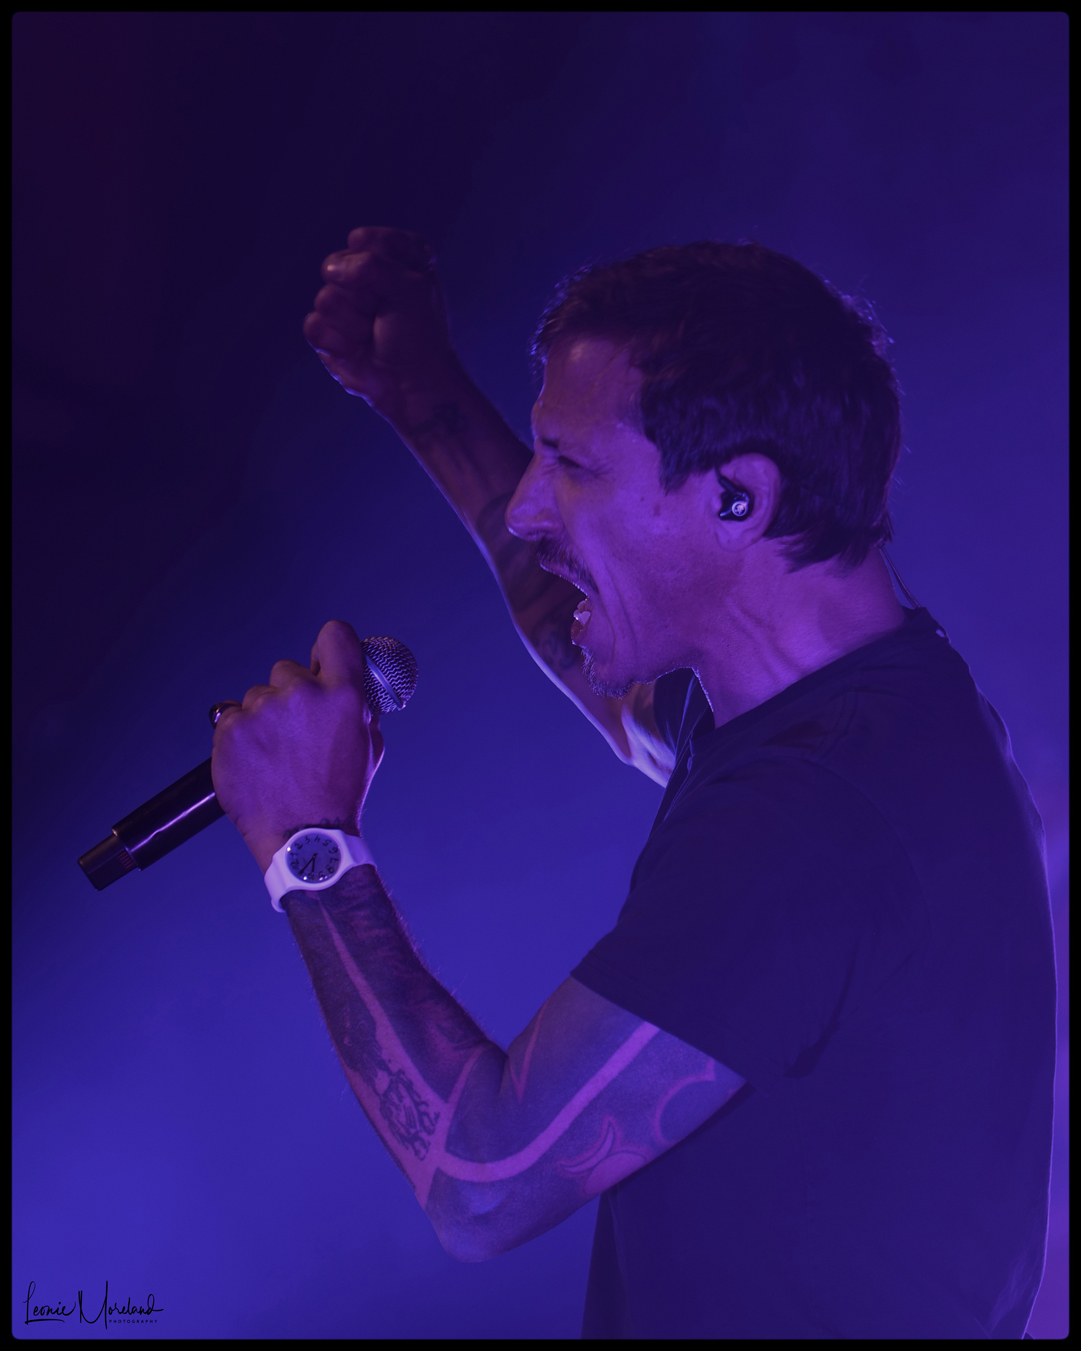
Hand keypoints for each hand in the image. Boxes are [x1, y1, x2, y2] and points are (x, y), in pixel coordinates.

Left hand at [211, 620, 384, 874]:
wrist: (304, 838)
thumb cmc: (339, 794)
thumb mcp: (368, 745)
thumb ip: (358, 706)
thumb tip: (350, 680)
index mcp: (344, 696)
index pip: (335, 636)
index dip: (329, 645)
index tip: (324, 659)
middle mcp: (303, 695)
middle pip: (288, 670)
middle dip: (291, 694)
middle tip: (296, 732)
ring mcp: (262, 710)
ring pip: (257, 697)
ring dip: (264, 718)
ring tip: (275, 756)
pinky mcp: (230, 728)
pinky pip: (230, 717)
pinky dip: (240, 736)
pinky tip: (255, 762)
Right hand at [303, 226, 467, 425]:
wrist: (412, 385)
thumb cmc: (419, 336)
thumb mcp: (410, 289)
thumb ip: (372, 266)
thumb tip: (331, 271)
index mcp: (393, 256)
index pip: (364, 239)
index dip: (378, 266)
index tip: (403, 289)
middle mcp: (365, 275)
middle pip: (337, 266)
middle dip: (363, 296)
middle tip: (383, 315)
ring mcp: (342, 303)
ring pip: (325, 299)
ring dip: (354, 325)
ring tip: (372, 335)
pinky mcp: (326, 331)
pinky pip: (313, 326)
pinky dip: (338, 344)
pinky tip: (357, 351)